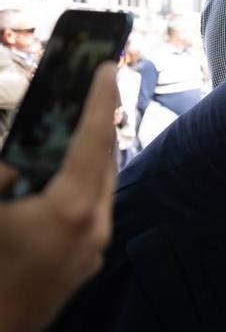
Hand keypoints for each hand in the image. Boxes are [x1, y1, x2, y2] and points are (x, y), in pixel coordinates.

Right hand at [0, 64, 117, 331]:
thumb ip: (0, 176)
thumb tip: (16, 157)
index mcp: (71, 208)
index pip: (94, 140)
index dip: (100, 100)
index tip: (109, 66)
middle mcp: (94, 226)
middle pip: (107, 160)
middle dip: (102, 121)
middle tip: (98, 85)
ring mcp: (94, 248)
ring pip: (103, 186)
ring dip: (94, 153)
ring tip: (85, 121)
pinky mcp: (86, 264)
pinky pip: (94, 209)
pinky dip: (85, 182)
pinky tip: (70, 171)